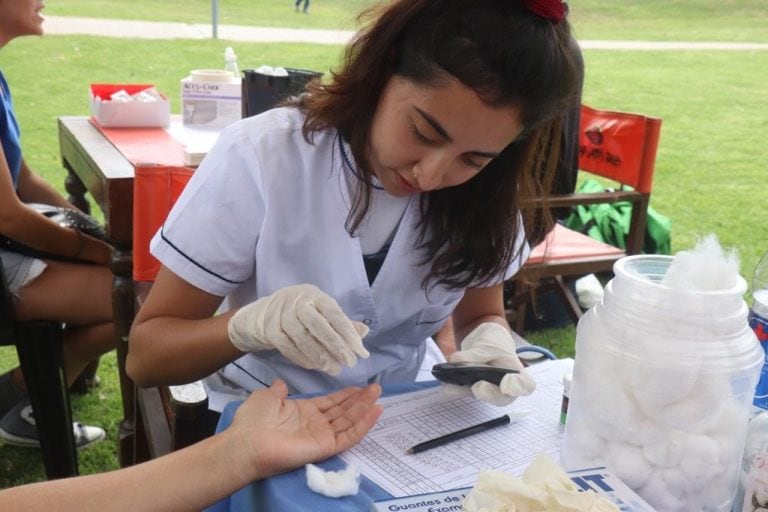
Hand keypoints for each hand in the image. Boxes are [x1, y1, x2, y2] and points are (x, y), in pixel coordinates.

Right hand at [227, 284, 369, 374]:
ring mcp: (281, 315)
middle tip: (350, 363)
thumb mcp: (322, 310)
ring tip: (334, 369)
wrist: (264, 312)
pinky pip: (289, 348)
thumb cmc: (301, 311)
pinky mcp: (270, 330)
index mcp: (315, 296)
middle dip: (336, 346)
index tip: (361, 351)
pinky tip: (315, 367)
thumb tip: (364, 332)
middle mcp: (298, 302)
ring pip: (303, 339)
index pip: (335, 314)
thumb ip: (342, 322)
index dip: (349, 334)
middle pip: (319, 326)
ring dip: (320, 356)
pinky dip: (303, 359)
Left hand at [228, 380, 381, 478]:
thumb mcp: (266, 397)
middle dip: (360, 400)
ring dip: (364, 408)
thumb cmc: (254, 420)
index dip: (345, 395)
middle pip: (343, 411)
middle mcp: (315, 423)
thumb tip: (281, 383)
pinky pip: (348, 435)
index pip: (330, 403)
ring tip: (378, 394)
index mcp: (303, 411)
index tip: (359, 387)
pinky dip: (363, 425)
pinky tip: (375, 412)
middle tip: (376, 388)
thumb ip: (278, 390)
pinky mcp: (326, 446)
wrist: (248, 443)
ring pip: (349, 421)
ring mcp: (322, 435)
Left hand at [447, 322, 535, 405]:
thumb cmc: (496, 345)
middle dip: (489, 394)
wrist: (487, 343)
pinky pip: (466, 392)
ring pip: (481, 396)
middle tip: (478, 386)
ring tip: (452, 386)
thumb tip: (456, 361)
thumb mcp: (489, 344)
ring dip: (466, 391)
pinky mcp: (474, 390)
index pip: (525, 386)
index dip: (518, 388)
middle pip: (502, 398)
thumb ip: (476, 354)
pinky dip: (456, 388)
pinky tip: (447, 386)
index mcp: (518, 375)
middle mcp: (506, 388)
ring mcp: (489, 391)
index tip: (507, 384)